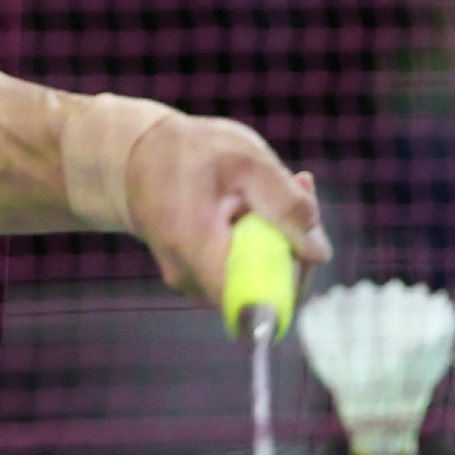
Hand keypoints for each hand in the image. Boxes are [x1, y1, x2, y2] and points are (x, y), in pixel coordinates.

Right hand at [120, 113, 332, 303]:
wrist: (134, 159)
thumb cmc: (188, 152)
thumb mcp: (245, 160)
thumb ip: (285, 203)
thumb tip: (320, 252)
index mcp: (197, 250)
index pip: (260, 301)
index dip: (294, 275)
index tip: (302, 234)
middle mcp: (191, 281)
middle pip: (266, 294)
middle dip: (294, 246)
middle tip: (298, 189)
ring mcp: (193, 285)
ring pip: (258, 282)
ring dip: (278, 240)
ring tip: (269, 188)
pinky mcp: (199, 279)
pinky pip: (244, 273)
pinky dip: (260, 242)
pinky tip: (254, 204)